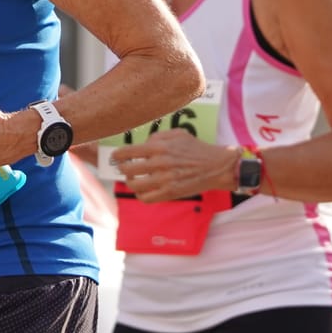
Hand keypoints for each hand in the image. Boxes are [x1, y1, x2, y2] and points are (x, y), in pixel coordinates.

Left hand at [111, 132, 239, 202]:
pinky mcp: (170, 193)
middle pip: (127, 169)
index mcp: (160, 147)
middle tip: (124, 169)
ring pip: (134, 185)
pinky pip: (146, 198)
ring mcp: (164, 180)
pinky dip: (141, 195)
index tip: (115, 158)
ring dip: (131, 183)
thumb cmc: (197, 149)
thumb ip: (158, 136)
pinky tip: (143, 190)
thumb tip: (143, 144)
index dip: (117, 156)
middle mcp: (160, 163)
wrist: (216, 166)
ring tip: (134, 180)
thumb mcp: (178, 134)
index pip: (128, 152)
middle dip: (123, 169)